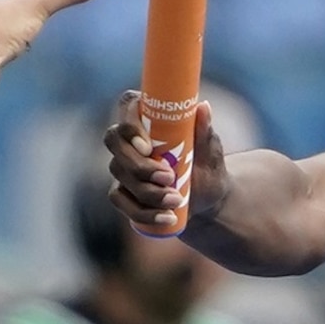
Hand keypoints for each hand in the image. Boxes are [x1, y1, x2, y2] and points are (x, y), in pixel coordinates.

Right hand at [104, 92, 231, 231]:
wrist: (207, 198)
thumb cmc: (207, 165)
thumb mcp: (210, 149)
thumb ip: (204, 130)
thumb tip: (203, 107)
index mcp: (148, 117)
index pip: (127, 106)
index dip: (130, 124)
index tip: (148, 146)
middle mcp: (128, 139)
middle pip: (114, 140)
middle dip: (139, 163)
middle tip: (169, 177)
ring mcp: (122, 166)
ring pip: (120, 173)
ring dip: (147, 190)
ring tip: (176, 199)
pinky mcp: (122, 191)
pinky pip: (121, 201)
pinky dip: (144, 212)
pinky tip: (166, 217)